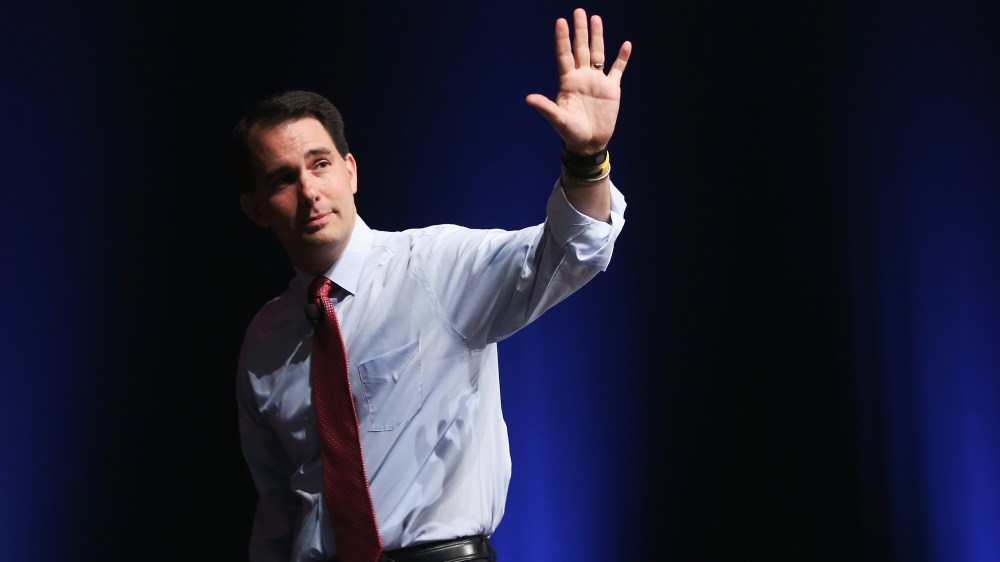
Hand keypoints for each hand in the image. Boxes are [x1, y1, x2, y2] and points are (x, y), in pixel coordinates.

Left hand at [526, 8, 631, 155]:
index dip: (562, 39)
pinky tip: (626, 44)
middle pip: (580, 49)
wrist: (589, 143)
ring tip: (596, 19)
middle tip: (579, 11)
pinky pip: (618, 69)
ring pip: (597, 54)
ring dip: (597, 36)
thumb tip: (528, 99)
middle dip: (580, 31)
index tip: (560, 21)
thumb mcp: (558, 120)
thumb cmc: (571, 133)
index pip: (564, 55)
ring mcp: (597, 81)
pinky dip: (622, 58)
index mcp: (567, 82)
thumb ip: (546, 107)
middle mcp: (581, 77)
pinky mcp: (611, 89)